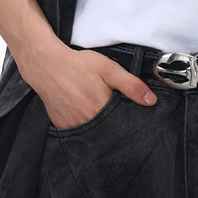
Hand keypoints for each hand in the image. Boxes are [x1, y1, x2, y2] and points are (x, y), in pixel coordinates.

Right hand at [19, 44, 156, 129]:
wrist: (46, 64)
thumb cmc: (77, 65)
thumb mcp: (109, 69)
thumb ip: (131, 85)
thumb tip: (150, 100)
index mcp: (100, 110)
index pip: (122, 125)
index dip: (126, 119)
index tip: (124, 111)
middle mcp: (86, 122)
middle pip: (107, 130)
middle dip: (111, 122)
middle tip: (106, 105)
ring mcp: (72, 126)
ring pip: (93, 132)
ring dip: (97, 124)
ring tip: (93, 106)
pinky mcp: (61, 126)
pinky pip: (78, 131)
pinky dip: (83, 124)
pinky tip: (82, 110)